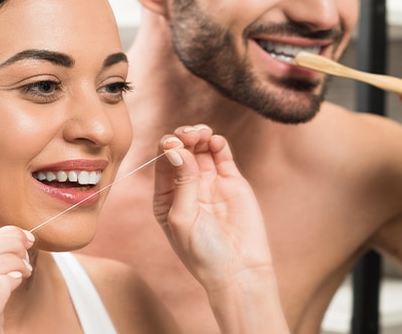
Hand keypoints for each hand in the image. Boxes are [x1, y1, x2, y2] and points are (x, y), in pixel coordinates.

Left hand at [153, 124, 273, 289]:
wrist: (239, 269)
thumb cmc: (204, 252)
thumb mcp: (183, 218)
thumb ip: (181, 182)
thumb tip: (176, 147)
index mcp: (165, 198)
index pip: (162, 163)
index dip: (166, 148)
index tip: (172, 142)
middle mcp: (186, 187)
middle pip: (181, 151)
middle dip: (183, 137)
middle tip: (189, 134)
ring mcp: (209, 182)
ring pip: (201, 148)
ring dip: (198, 135)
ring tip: (201, 133)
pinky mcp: (232, 181)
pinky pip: (222, 155)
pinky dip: (218, 144)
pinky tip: (214, 141)